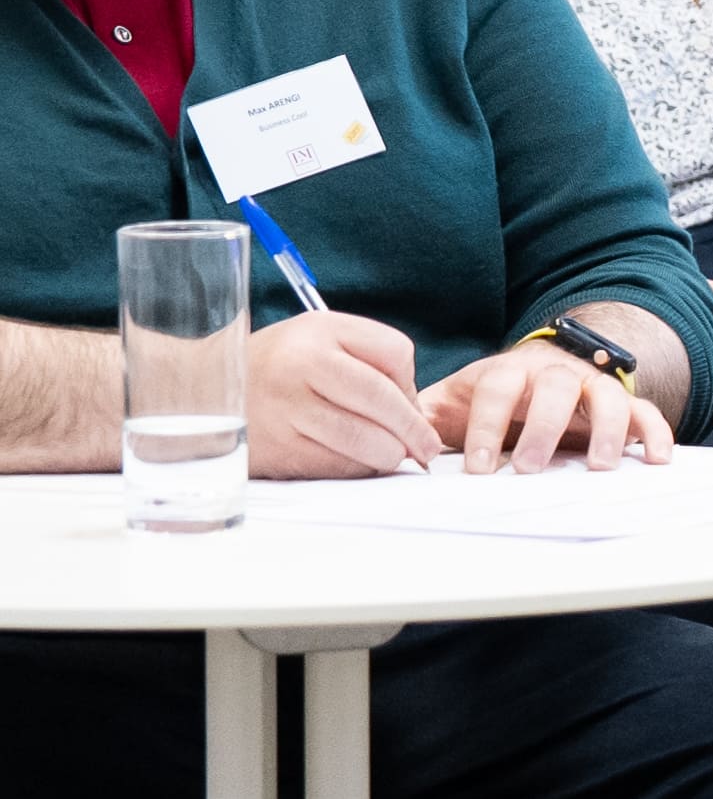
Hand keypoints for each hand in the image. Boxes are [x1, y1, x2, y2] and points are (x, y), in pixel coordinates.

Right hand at [247, 311, 435, 478]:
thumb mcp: (319, 338)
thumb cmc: (276, 365)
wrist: (201, 392)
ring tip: (393, 455)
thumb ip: (370, 360)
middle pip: (382, 399)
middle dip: (414, 429)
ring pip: (363, 439)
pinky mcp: (276, 449)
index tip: (412, 403)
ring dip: (389, 454)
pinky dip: (357, 468)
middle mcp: (299, 365)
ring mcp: (284, 410)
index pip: (394, 351)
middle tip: (427, 447)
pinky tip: (357, 462)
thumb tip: (413, 412)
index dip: (411, 381)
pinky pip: (336, 464)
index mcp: (318, 330)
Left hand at [424, 343, 666, 476]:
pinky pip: (647, 412)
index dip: (486, 427)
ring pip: (608, 398)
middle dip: (545, 428)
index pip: (497, 390)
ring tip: (600, 468)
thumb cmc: (493, 396)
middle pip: (557, 388)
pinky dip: (655, 434)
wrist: (543, 371)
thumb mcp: (454, 400)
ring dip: (607, 431)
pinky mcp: (624, 404)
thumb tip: (389, 435)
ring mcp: (594, 387)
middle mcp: (555, 374)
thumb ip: (424, 416)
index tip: (478, 468)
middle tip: (531, 468)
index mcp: (509, 372)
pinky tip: (656, 459)